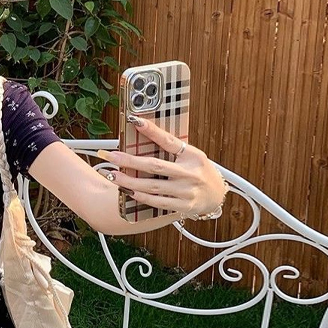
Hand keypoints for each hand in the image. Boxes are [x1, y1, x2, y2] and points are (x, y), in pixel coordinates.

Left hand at [97, 118, 226, 215]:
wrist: (216, 197)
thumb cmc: (199, 172)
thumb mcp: (191, 157)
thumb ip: (173, 150)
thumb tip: (145, 137)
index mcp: (192, 156)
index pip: (169, 141)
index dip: (152, 131)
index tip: (135, 121)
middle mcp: (190, 173)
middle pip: (154, 166)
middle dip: (129, 160)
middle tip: (110, 156)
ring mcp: (186, 191)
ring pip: (152, 186)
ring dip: (129, 181)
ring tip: (112, 176)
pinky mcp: (183, 206)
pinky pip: (157, 201)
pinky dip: (141, 196)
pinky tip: (127, 191)